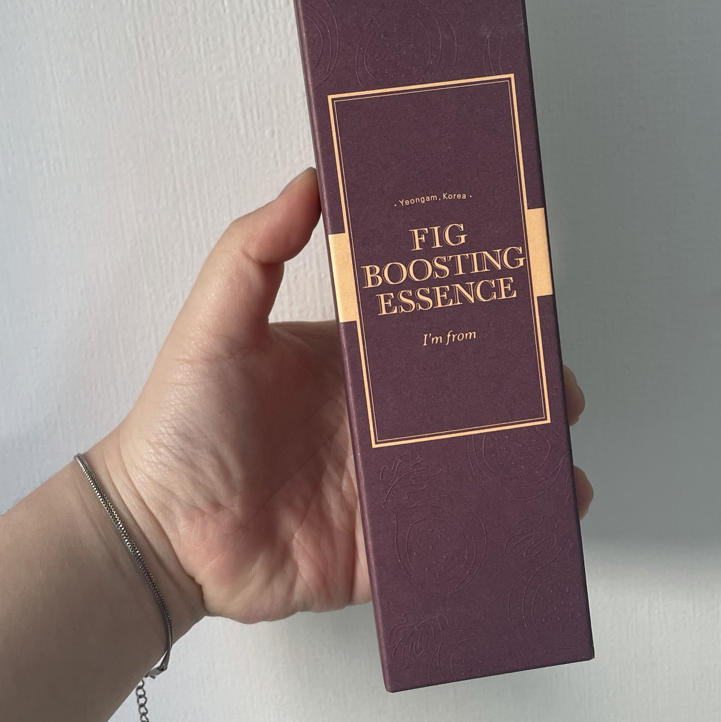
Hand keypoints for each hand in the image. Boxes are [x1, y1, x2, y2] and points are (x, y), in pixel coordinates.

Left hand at [88, 168, 592, 634]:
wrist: (157, 533)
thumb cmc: (182, 421)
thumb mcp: (216, 322)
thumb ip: (256, 248)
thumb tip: (313, 177)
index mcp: (355, 362)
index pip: (432, 330)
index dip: (481, 319)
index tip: (527, 304)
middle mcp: (381, 419)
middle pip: (469, 400)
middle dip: (524, 393)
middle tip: (558, 392)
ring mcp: (387, 483)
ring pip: (474, 464)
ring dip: (524, 460)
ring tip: (562, 462)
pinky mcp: (386, 544)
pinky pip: (452, 532)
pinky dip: (498, 526)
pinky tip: (538, 518)